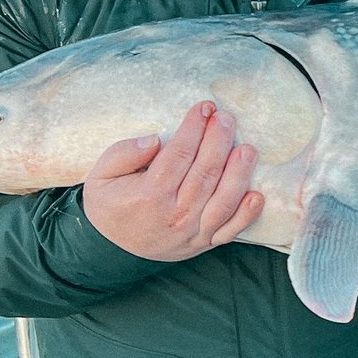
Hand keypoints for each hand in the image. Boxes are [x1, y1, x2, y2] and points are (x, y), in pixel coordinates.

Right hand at [82, 100, 262, 261]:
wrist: (109, 249)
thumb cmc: (109, 205)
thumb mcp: (100, 176)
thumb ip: (123, 154)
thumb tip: (155, 140)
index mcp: (148, 194)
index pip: (178, 155)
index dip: (193, 129)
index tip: (204, 108)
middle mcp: (174, 213)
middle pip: (204, 172)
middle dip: (219, 141)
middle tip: (227, 118)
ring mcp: (192, 231)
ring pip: (223, 199)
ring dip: (239, 173)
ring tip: (248, 149)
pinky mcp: (204, 242)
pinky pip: (231, 230)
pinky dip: (247, 215)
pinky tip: (257, 195)